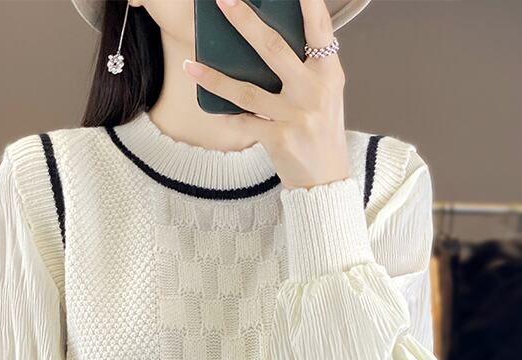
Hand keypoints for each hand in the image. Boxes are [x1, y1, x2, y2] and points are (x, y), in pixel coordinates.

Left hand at [182, 0, 351, 189]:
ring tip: (192, 65)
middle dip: (245, 21)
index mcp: (329, 75)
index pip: (318, 29)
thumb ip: (307, 70)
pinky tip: (212, 107)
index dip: (306, 2)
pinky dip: (227, 115)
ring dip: (215, 77)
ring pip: (247, 90)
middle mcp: (314, 91)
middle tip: (224, 1)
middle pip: (273, 48)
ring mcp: (295, 116)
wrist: (326, 180)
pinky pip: (243, 121)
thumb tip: (266, 42)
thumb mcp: (325, 96)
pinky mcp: (279, 138)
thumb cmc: (321, 133)